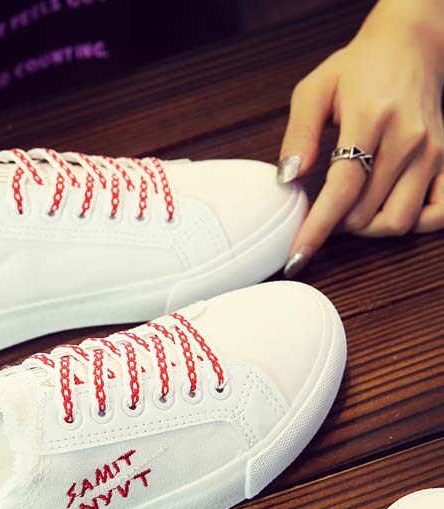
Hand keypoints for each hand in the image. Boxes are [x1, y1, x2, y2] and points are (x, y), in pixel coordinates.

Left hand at [278, 0, 443, 275]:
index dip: (317, 228)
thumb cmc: (356, 69)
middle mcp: (407, 139)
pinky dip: (409, 224)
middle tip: (320, 211)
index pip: (342, 189)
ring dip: (366, 229)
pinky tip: (385, 211)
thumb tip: (287, 178)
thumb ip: (298, 135)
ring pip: (397, 221)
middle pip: (365, 213)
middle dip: (334, 225)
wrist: (411, 44)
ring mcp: (432, 152)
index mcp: (371, 119)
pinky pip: (436, 214)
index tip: (296, 257)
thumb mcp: (314, 91)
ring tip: (348, 210)